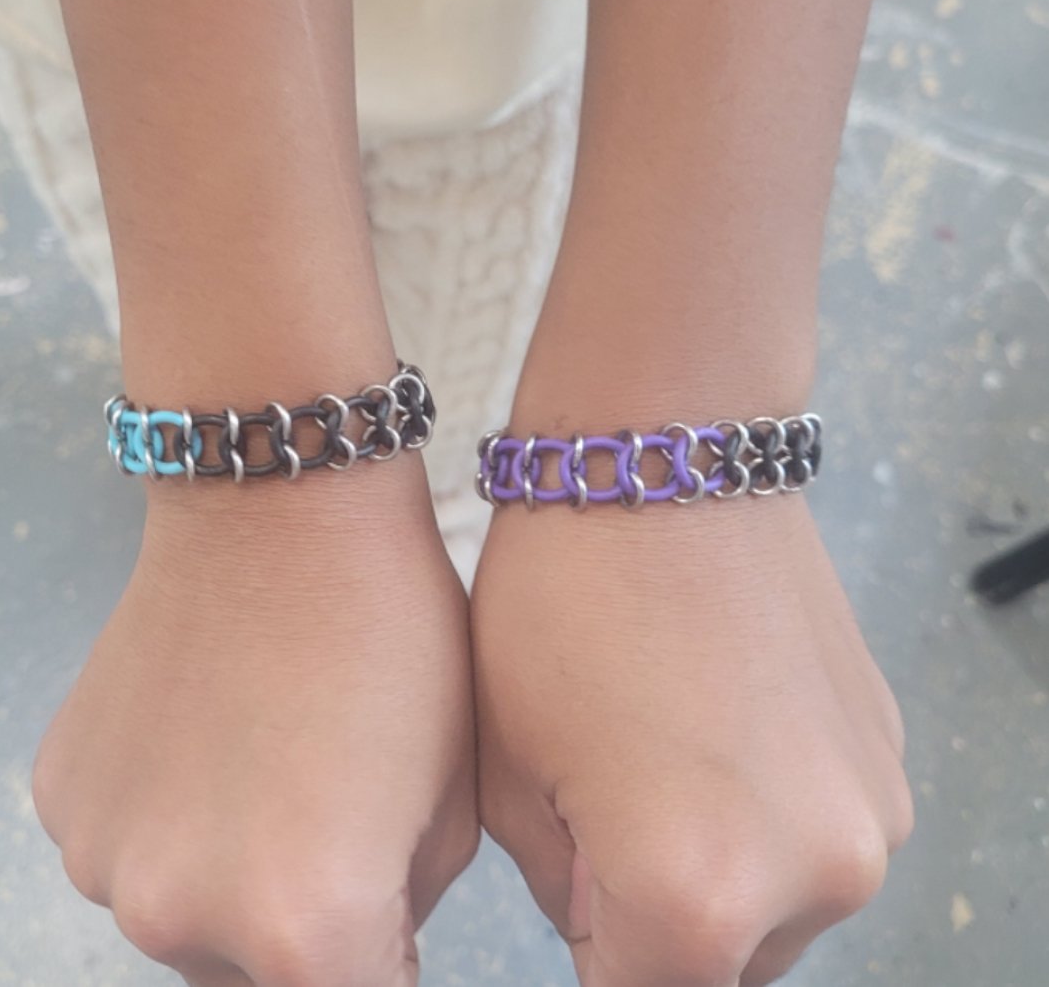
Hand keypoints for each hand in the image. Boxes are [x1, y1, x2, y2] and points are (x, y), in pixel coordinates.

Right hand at [33, 462, 477, 986]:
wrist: (282, 513)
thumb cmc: (395, 639)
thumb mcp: (453, 797)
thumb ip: (403, 913)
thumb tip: (362, 945)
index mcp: (303, 926)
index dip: (382, 964)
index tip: (382, 917)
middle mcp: (181, 917)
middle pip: (257, 977)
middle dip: (302, 930)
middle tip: (334, 818)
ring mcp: (102, 859)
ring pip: (185, 914)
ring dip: (227, 876)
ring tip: (270, 760)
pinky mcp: (61, 798)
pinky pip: (129, 846)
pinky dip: (169, 818)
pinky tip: (210, 730)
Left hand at [473, 493, 911, 986]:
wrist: (665, 459)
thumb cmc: (560, 597)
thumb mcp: (508, 770)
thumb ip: (566, 890)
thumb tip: (613, 922)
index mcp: (696, 894)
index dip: (593, 954)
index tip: (579, 897)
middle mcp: (814, 875)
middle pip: (716, 966)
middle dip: (652, 919)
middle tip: (596, 807)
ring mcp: (869, 813)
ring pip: (772, 904)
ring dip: (713, 866)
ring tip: (652, 748)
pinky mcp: (886, 755)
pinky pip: (811, 828)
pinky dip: (759, 808)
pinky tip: (706, 716)